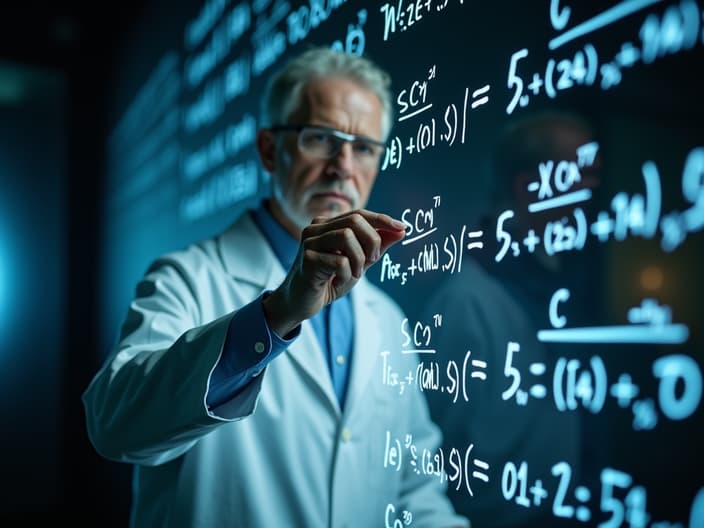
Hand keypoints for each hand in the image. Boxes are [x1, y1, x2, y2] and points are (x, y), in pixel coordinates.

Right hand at [263, 210, 405, 336]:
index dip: (382, 220)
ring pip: (346, 236)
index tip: (402, 228)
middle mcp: (316, 228)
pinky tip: (338, 282)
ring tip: (355, 274)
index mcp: (327, 224)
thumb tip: (401, 230)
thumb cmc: (329, 281)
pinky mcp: (307, 259)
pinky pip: (339, 261)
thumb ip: (377, 246)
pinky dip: (346, 274)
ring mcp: (309, 241)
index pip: (359, 214)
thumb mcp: (358, 262)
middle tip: (373, 260)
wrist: (301, 303)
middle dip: (371, 241)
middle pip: (354, 221)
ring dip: (359, 259)